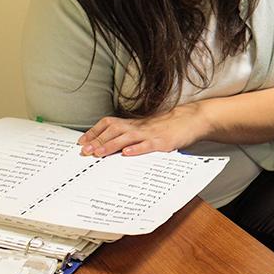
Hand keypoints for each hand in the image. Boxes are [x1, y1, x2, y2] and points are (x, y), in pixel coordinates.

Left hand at [78, 103, 208, 156]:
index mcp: (134, 123)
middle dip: (97, 141)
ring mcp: (151, 134)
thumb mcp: (147, 127)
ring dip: (111, 145)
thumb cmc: (169, 126)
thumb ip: (132, 134)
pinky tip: (127, 154)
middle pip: (114, 131)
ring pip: (127, 137)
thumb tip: (113, 145)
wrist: (192, 119)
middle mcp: (140, 127)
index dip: (94, 132)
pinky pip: (148, 145)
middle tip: (84, 151)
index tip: (81, 141)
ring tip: (98, 154)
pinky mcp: (163, 142)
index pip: (109, 124)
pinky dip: (136, 149)